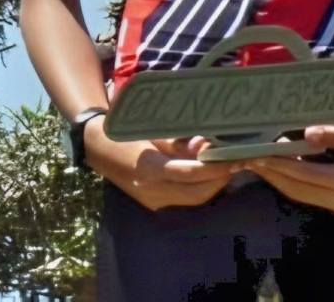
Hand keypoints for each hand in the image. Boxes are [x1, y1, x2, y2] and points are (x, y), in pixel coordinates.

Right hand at [84, 116, 236, 212]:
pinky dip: (201, 188)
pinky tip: (209, 173)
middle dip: (219, 179)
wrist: (96, 146)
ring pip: (193, 199)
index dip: (215, 167)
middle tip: (236, 160)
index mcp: (150, 169)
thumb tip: (205, 145)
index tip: (234, 156)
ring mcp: (152, 201)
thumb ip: (179, 141)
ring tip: (226, 165)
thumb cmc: (126, 130)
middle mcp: (152, 191)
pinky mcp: (154, 203)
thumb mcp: (151, 129)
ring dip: (213, 185)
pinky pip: (185, 198)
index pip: (191, 174)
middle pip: (197, 193)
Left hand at [236, 122, 333, 214]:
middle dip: (270, 173)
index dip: (277, 164)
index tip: (255, 153)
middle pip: (296, 187)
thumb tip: (307, 133)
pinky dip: (291, 179)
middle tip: (245, 158)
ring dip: (277, 178)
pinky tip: (279, 165)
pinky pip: (308, 191)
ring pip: (299, 192)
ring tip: (255, 162)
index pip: (302, 174)